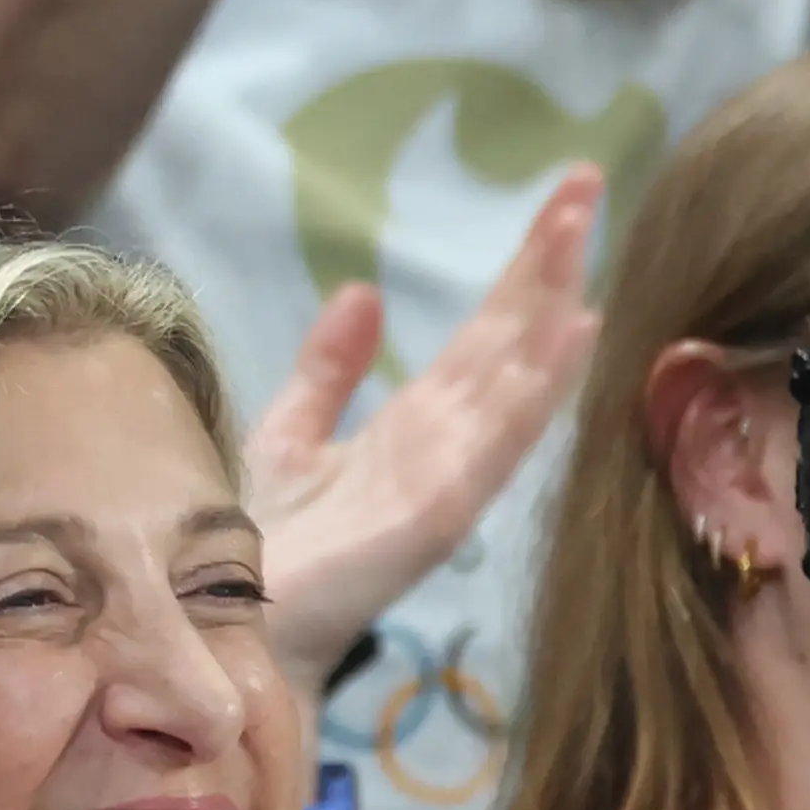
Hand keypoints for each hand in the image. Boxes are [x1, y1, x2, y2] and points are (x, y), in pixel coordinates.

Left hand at [246, 176, 602, 700]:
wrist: (221, 626)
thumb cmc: (256, 550)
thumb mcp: (288, 434)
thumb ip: (328, 372)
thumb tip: (364, 293)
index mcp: (416, 430)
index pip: (484, 338)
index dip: (523, 273)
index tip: (564, 203)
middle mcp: (445, 450)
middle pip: (508, 344)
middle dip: (547, 266)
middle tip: (588, 183)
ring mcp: (447, 482)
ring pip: (512, 382)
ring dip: (550, 308)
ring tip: (584, 237)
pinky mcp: (433, 517)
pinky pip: (493, 444)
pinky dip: (536, 390)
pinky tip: (570, 337)